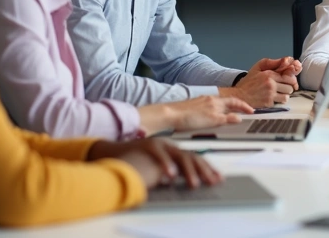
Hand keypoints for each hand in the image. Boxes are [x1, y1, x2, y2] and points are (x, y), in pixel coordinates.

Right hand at [88, 138, 221, 188]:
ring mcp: (159, 144)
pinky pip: (160, 155)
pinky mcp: (147, 145)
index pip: (194, 158)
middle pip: (192, 156)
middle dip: (204, 170)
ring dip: (189, 171)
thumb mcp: (155, 169)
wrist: (112, 153)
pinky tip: (171, 175)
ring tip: (195, 183)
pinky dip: (166, 165)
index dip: (207, 168)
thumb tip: (180, 182)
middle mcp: (169, 145)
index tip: (217, 179)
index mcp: (172, 150)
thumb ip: (168, 173)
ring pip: (180, 156)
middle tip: (212, 181)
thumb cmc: (133, 162)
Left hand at [168, 96, 252, 130]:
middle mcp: (210, 99)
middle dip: (237, 106)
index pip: (235, 102)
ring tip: (230, 115)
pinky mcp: (193, 106)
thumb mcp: (212, 120)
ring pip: (218, 104)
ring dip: (226, 108)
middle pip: (227, 102)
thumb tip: (239, 118)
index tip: (251, 111)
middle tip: (244, 112)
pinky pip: (209, 106)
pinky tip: (212, 115)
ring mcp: (201, 101)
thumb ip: (226, 118)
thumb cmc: (189, 117)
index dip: (244, 106)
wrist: (169, 115)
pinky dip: (216, 110)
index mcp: (216, 102)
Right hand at [221, 57, 299, 106]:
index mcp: (269, 75)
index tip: (287, 80)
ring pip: (287, 96)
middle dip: (288, 87)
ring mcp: (270, 95)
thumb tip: (286, 60)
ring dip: (284, 95)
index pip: (290, 77)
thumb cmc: (249, 81)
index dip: (291, 79)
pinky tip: (271, 97)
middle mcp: (271, 85)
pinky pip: (280, 103)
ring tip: (278, 93)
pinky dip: (277, 101)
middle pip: (290, 87)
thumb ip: (273, 62)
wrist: (239, 95)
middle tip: (282, 87)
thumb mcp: (258, 67)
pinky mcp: (268, 104)